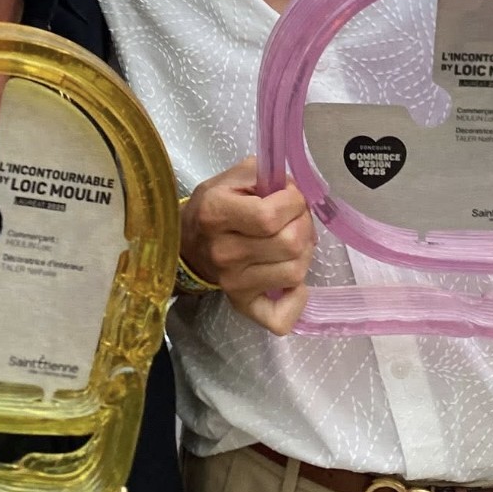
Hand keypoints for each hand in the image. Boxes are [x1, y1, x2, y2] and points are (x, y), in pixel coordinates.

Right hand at [181, 157, 314, 334]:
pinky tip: (290, 280)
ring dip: (304, 253)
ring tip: (292, 242)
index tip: (289, 196)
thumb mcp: (233, 177)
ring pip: (295, 272)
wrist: (188, 242)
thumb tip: (296, 192)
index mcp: (217, 213)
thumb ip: (265, 174)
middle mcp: (224, 252)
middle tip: (295, 218)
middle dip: (304, 224)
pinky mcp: (242, 304)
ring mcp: (233, 283)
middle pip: (289, 244)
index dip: (293, 203)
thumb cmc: (215, 205)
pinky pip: (281, 317)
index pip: (271, 216)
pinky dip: (296, 299)